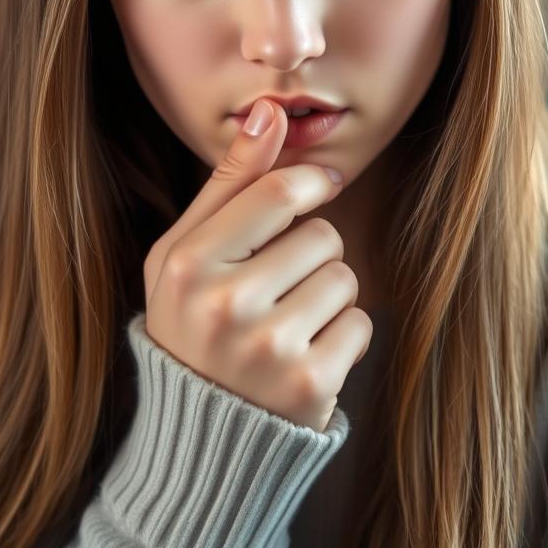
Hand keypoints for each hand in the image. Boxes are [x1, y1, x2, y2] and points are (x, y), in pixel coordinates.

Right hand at [143, 99, 372, 431]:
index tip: (317, 191)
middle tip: (279, 283)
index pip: (278, 192)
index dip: (311, 183)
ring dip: (328, 293)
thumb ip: (230, 180)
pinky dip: (342, 335)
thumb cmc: (193, 322)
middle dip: (312, 251)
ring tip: (289, 320)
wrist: (201, 436)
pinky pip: (360, 326)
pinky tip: (304, 353)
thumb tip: (269, 111)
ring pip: (345, 279)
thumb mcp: (186, 251)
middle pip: (322, 236)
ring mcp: (268, 349)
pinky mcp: (309, 385)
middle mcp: (225, 304)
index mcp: (188, 263)